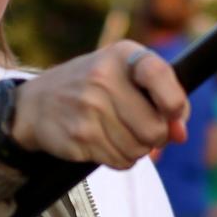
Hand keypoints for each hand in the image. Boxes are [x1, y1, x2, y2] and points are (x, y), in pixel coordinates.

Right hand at [11, 44, 189, 170]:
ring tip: (119, 133)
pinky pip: (120, 161)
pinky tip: (105, 142)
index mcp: (122, 56)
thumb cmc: (93, 87)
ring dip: (136, 149)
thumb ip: (163, 97)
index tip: (173, 113)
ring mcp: (89, 109)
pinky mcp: (80, 137)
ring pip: (139, 150)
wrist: (36, 104)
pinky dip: (120, 158)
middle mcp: (104, 79)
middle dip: (156, 136)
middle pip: (155, 128)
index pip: (159, 75)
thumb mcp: (126, 76)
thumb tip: (180, 134)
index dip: (174, 102)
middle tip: (141, 128)